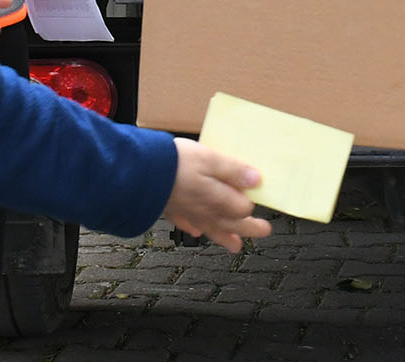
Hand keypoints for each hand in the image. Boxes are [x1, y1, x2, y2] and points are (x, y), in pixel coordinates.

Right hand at [167, 138, 270, 253]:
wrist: (141, 173)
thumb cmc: (176, 164)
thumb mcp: (211, 159)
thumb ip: (234, 171)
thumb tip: (256, 180)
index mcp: (217, 200)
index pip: (242, 209)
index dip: (250, 202)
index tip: (256, 191)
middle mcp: (205, 212)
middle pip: (232, 224)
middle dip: (249, 228)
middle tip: (263, 231)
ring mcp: (188, 213)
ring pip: (211, 230)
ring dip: (225, 237)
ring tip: (235, 245)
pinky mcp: (171, 210)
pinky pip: (186, 224)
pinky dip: (193, 227)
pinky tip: (196, 230)